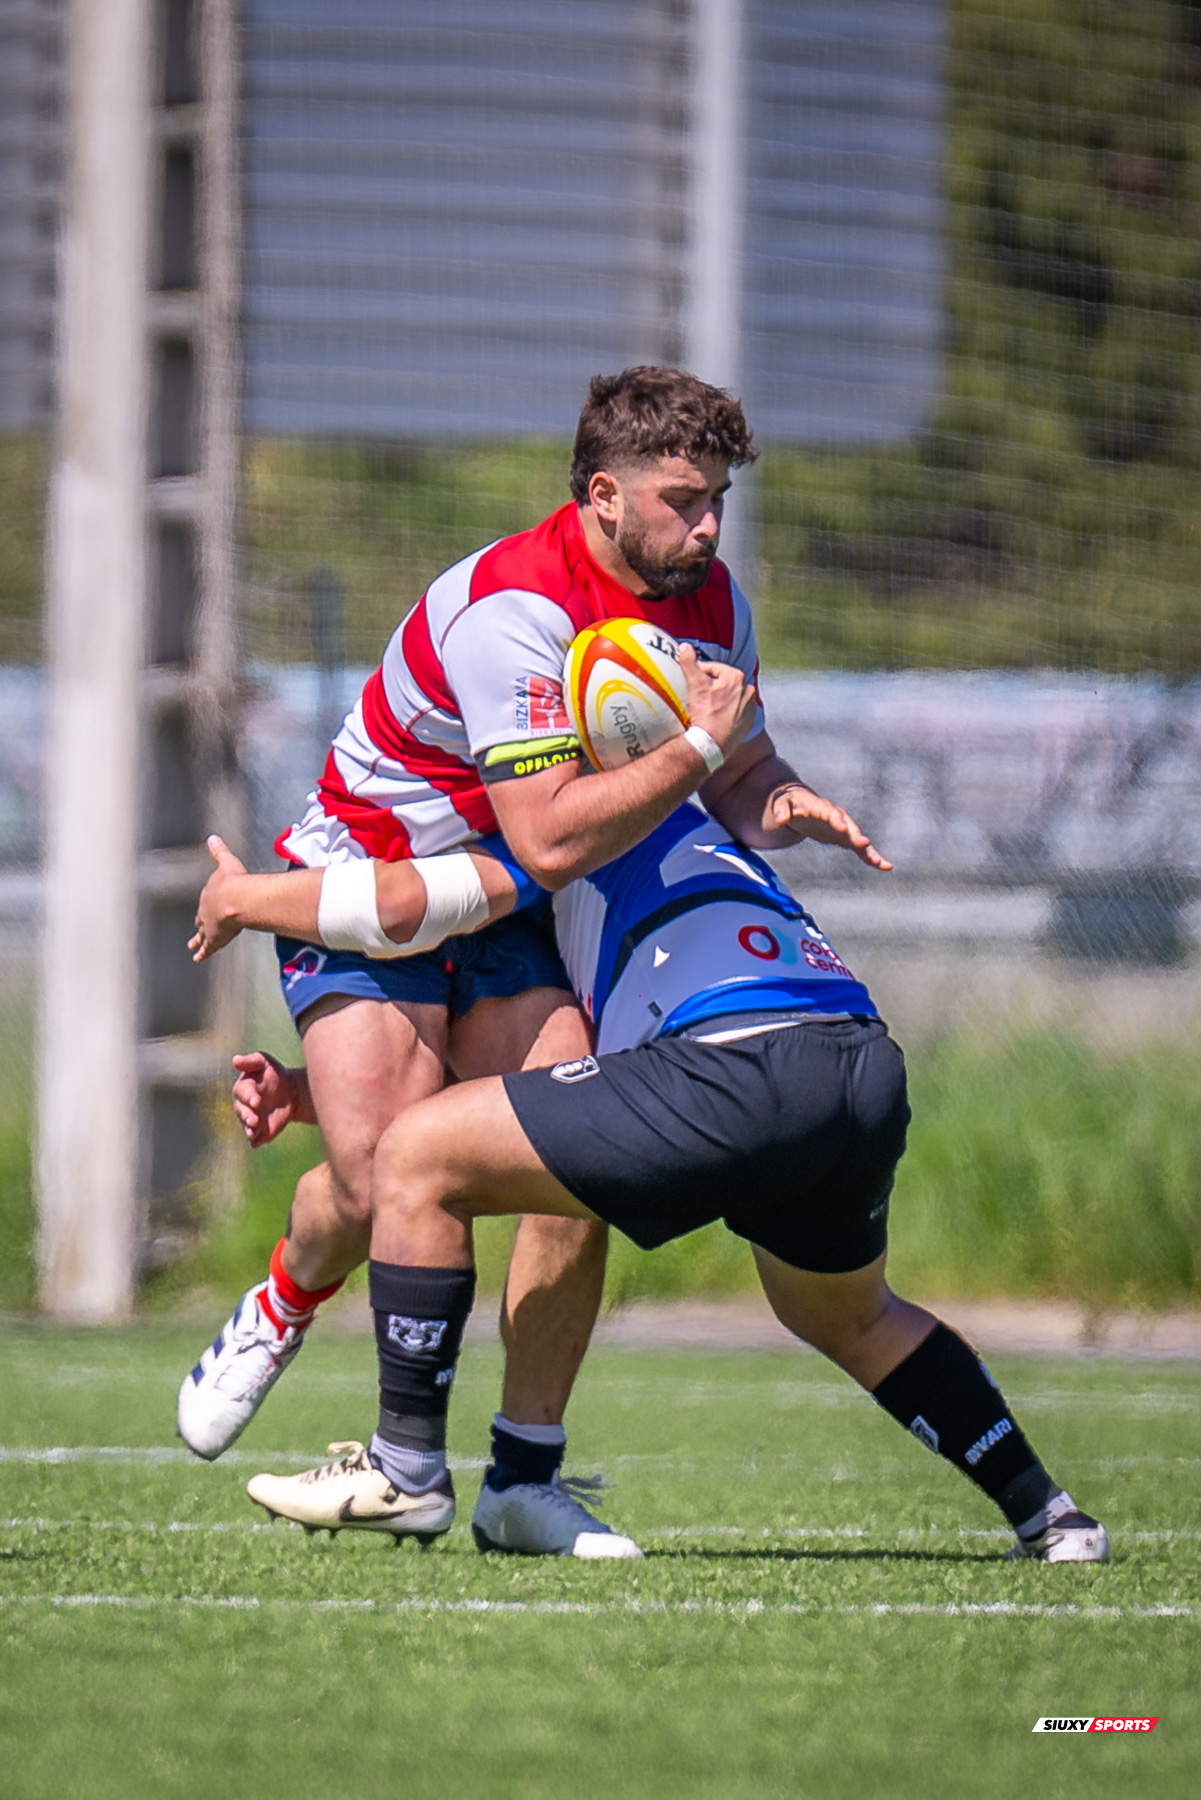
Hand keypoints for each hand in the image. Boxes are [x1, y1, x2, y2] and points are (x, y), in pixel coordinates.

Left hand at [189, 835, 246, 961]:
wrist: (236, 899)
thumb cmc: (235, 881)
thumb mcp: (227, 862)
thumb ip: (219, 852)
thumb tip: (212, 837)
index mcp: (209, 894)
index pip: (208, 900)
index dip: (209, 903)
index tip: (209, 906)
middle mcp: (205, 911)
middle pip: (201, 918)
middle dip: (200, 923)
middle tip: (196, 927)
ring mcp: (209, 926)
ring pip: (201, 935)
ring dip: (197, 941)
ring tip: (192, 947)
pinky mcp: (214, 939)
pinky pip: (207, 948)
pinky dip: (202, 953)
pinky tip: (197, 959)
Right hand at [232, 1051, 306, 1146]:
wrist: (290, 1092)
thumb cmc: (273, 1073)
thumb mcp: (264, 1062)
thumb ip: (251, 1061)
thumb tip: (235, 1060)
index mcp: (244, 1089)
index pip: (243, 1093)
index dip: (249, 1097)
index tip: (256, 1101)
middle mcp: (244, 1106)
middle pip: (242, 1112)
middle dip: (247, 1116)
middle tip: (254, 1119)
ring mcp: (251, 1119)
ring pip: (246, 1127)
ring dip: (249, 1130)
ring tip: (254, 1132)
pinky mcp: (260, 1131)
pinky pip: (255, 1139)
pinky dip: (255, 1141)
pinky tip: (256, 1143)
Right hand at [678, 644, 757, 757]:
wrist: (711, 744)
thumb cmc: (704, 713)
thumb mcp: (695, 685)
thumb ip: (689, 663)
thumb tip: (684, 646)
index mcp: (737, 677)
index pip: (713, 668)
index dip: (698, 673)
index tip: (689, 682)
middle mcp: (748, 690)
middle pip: (722, 682)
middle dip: (711, 686)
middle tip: (696, 695)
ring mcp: (750, 707)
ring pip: (730, 697)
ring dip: (719, 698)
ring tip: (705, 707)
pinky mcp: (749, 722)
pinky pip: (736, 712)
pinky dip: (727, 712)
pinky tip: (715, 718)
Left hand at [770, 786, 892, 870]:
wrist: (802, 803)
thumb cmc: (791, 803)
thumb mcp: (782, 804)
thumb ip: (782, 810)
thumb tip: (780, 820)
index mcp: (822, 807)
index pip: (831, 813)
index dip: (837, 821)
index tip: (842, 828)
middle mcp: (838, 816)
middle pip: (849, 826)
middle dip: (856, 835)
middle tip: (865, 844)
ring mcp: (844, 827)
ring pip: (858, 839)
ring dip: (869, 850)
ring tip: (880, 863)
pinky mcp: (846, 838)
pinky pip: (861, 849)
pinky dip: (872, 857)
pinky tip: (885, 867)